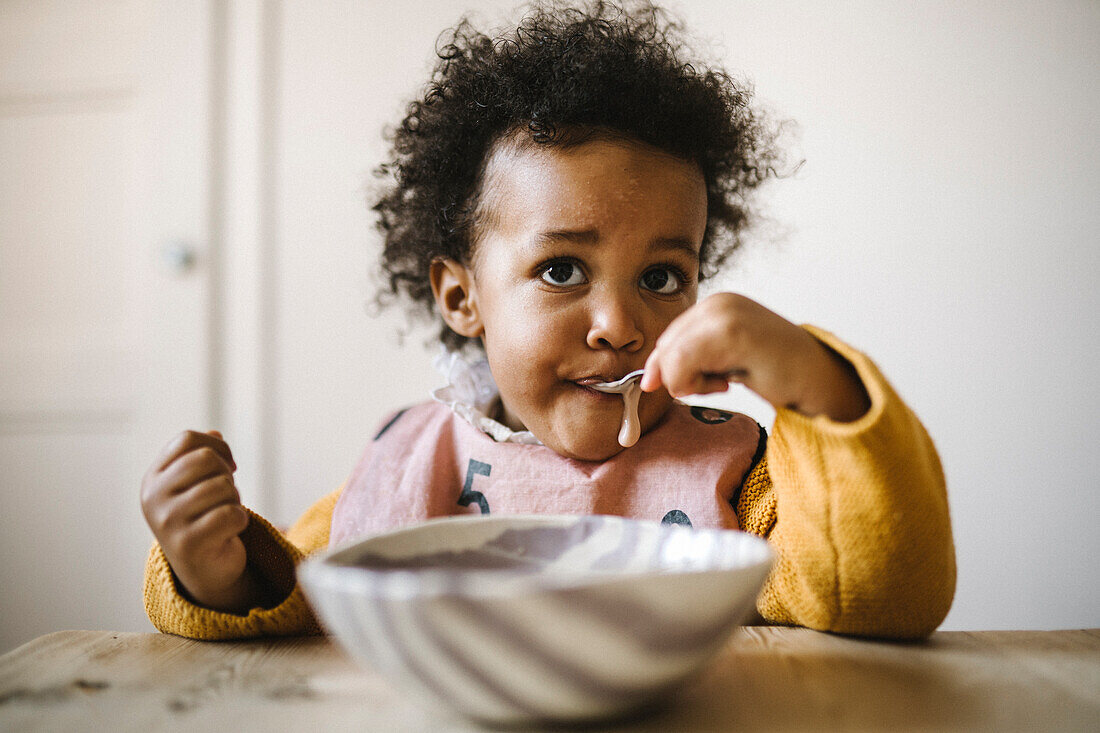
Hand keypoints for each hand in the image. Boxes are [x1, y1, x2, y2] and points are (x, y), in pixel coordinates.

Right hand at [140, 430, 258, 611]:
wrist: (205, 569)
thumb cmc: (203, 518)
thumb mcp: (196, 484)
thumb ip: (202, 456)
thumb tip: (215, 434)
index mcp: (153, 479)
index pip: (187, 440)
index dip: (216, 447)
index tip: (227, 465)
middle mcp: (153, 498)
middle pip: (206, 459)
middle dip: (227, 475)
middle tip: (225, 495)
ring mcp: (168, 522)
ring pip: (222, 486)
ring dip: (235, 499)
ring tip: (224, 514)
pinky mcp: (188, 545)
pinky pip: (232, 514)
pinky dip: (240, 520)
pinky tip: (228, 532)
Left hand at [640, 293, 869, 421]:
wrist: (816, 377)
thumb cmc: (774, 370)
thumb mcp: (724, 359)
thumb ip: (689, 360)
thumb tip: (648, 378)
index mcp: (715, 304)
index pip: (667, 338)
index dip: (667, 368)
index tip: (687, 386)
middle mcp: (718, 302)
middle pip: (665, 349)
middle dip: (681, 377)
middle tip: (717, 384)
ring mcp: (724, 314)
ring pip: (671, 359)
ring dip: (690, 383)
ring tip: (724, 382)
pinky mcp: (730, 332)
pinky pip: (683, 366)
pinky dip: (697, 385)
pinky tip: (728, 383)